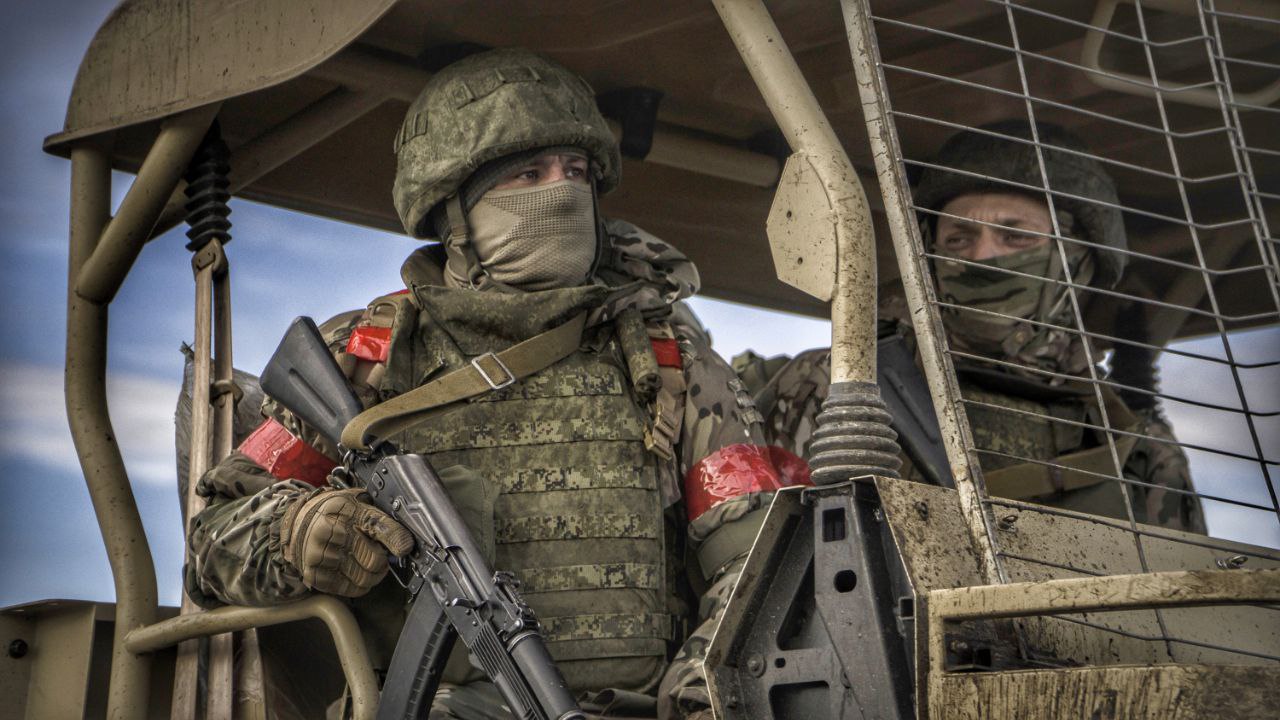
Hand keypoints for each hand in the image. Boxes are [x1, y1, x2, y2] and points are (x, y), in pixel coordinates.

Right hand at [280, 487, 414, 596]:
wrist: (298, 521)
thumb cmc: (335, 512)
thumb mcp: (358, 503)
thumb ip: (380, 519)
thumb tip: (405, 541)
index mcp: (344, 509)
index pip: (377, 526)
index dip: (396, 539)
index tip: (405, 548)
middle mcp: (329, 531)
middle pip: (373, 559)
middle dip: (383, 561)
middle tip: (381, 556)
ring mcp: (319, 554)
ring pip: (363, 578)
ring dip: (373, 576)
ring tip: (369, 565)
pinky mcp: (313, 573)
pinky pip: (348, 589)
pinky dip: (358, 586)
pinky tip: (356, 573)